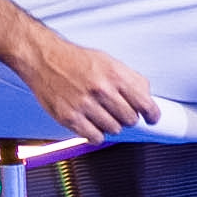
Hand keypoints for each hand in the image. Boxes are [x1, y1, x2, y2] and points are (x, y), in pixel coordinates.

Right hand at [16, 33, 160, 142]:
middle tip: (121, 113)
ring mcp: (84, 105)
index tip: (152, 118)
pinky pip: (94, 137)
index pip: (144, 103)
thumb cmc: (76, 60)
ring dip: (113, 125)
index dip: (152, 114)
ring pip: (114, 129)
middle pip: (130, 119)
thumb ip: (130, 79)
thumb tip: (146, 96)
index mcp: (115, 75)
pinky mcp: (69, 117)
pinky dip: (97, 135)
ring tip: (104, 115)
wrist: (44, 59)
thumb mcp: (109, 61)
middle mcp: (101, 90)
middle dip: (129, 118)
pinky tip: (93, 125)